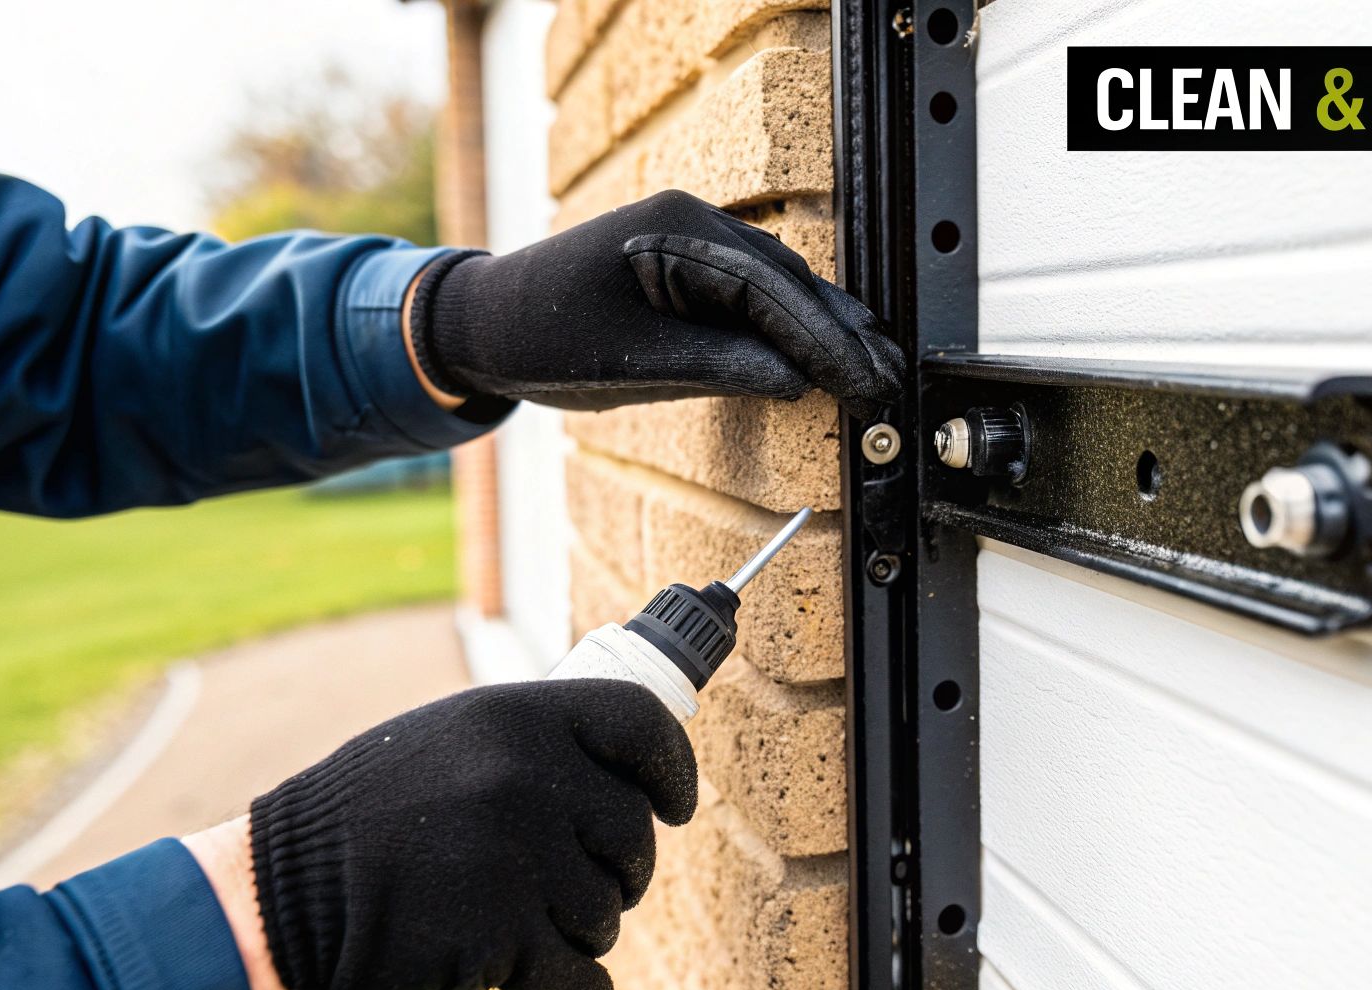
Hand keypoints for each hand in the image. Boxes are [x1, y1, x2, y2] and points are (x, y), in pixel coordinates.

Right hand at [244, 679, 696, 989]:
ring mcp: (518, 859)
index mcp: (517, 717)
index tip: (675, 805)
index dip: (671, 769)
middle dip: (619, 868)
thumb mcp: (452, 740)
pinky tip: (555, 979)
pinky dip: (578, 987)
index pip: (639, 726)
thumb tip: (624, 771)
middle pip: (633, 832)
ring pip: (609, 910)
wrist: (281, 888)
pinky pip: (586, 974)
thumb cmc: (369, 813)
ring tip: (526, 920)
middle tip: (576, 882)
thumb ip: (534, 747)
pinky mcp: (502, 937)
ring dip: (582, 927)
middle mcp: (526, 778)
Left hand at [407, 190, 904, 417]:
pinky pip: (755, 295)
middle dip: (841, 334)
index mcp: (677, 230)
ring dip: (826, 330)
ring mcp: (693, 242)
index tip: (863, 382)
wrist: (483, 323)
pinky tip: (824, 354)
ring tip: (875, 371)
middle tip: (887, 383)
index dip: (825, 341)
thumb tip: (798, 382)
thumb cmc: (542, 337)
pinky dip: (790, 328)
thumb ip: (722, 368)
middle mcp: (693, 224)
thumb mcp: (634, 364)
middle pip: (789, 281)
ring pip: (780, 287)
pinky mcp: (689, 268)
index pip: (772, 289)